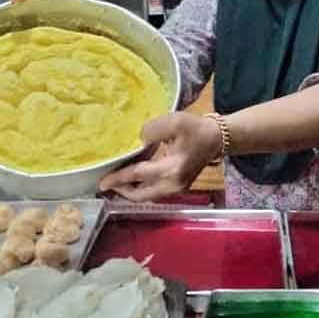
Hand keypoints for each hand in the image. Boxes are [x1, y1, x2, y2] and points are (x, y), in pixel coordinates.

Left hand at [98, 113, 222, 201]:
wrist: (216, 138)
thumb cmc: (196, 129)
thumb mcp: (174, 121)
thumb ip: (152, 130)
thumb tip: (138, 141)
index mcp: (171, 169)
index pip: (138, 176)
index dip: (119, 179)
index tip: (102, 183)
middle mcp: (173, 184)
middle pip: (141, 195)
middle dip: (122, 191)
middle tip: (107, 184)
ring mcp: (177, 188)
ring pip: (147, 196)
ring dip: (131, 191)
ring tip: (117, 181)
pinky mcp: (178, 187)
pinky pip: (154, 192)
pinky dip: (142, 187)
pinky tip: (133, 178)